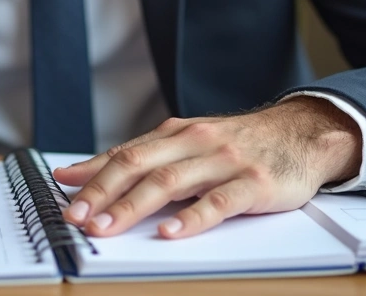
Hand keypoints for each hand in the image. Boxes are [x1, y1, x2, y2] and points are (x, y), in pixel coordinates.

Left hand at [52, 96, 360, 238]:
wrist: (302, 133)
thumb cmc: (238, 144)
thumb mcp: (186, 143)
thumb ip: (138, 157)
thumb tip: (77, 173)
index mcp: (175, 134)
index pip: (125, 154)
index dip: (92, 176)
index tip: (63, 196)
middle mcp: (195, 143)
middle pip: (140, 166)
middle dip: (103, 192)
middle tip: (77, 216)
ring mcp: (224, 162)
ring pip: (170, 182)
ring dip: (134, 206)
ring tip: (107, 226)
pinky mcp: (253, 183)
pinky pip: (219, 202)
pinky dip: (192, 218)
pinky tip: (171, 232)